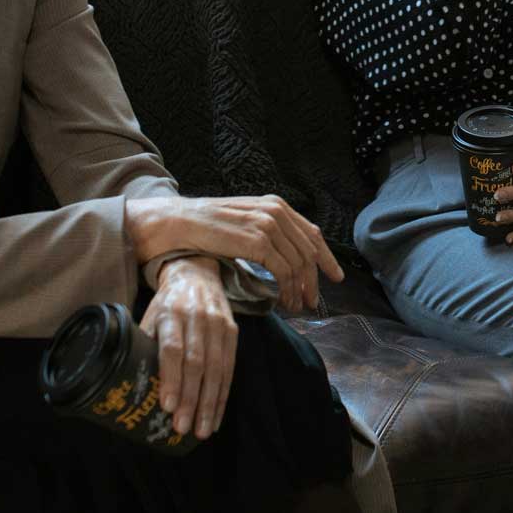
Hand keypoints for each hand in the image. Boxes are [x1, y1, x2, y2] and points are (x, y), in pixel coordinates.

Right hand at [128, 194, 343, 312]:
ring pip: (299, 263)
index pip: (311, 233)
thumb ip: (266, 233)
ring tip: (296, 306)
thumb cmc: (205, 229)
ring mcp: (268, 224)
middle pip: (309, 250)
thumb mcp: (243, 225)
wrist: (177, 224)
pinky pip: (284, 270)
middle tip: (313, 302)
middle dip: (314, 279)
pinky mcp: (258, 240)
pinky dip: (287, 289)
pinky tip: (283, 301)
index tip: (335, 276)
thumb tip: (287, 256)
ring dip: (300, 289)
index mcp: (275, 205)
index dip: (326, 257)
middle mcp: (276, 211)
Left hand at [139, 255, 235, 439]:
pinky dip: (223, 395)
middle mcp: (197, 318)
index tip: (166, 406)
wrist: (197, 274)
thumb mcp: (150, 316)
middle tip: (181, 427)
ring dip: (209, 403)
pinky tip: (216, 416)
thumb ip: (143, 345)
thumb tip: (125, 386)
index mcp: (170, 313)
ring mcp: (218, 324)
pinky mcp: (232, 332)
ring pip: (216, 369)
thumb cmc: (166, 304)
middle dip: (190, 399)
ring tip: (201, 430)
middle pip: (196, 363)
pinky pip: (230, 368)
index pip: (172, 349)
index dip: (171, 378)